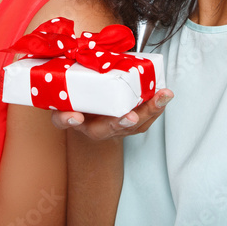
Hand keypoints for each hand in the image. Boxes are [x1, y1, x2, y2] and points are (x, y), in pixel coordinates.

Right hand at [50, 89, 173, 139]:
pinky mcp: (134, 120)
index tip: (75, 117)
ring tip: (163, 96)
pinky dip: (156, 107)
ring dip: (151, 110)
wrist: (92, 115)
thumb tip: (71, 115)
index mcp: (85, 125)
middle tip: (131, 116)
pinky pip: (147, 118)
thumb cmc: (78, 107)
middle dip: (124, 122)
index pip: (76, 125)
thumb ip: (62, 112)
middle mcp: (104, 129)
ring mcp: (121, 126)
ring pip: (137, 124)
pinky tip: (164, 95)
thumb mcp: (62, 108)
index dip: (73, 121)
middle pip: (115, 128)